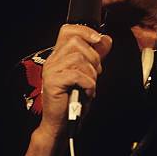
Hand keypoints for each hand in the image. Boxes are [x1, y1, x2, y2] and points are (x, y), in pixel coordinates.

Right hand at [39, 24, 111, 138]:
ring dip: (91, 73)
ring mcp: (51, 71)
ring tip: (89, 85)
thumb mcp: (88, 74)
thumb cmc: (74, 101)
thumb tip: (106, 39)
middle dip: (93, 57)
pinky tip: (87, 92)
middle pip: (76, 42)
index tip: (98, 40)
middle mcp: (53, 60)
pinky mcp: (53, 82)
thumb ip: (95, 56)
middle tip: (95, 73)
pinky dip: (88, 83)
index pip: (68, 30)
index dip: (85, 31)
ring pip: (78, 58)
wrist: (62, 125)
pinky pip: (77, 74)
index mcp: (59, 56)